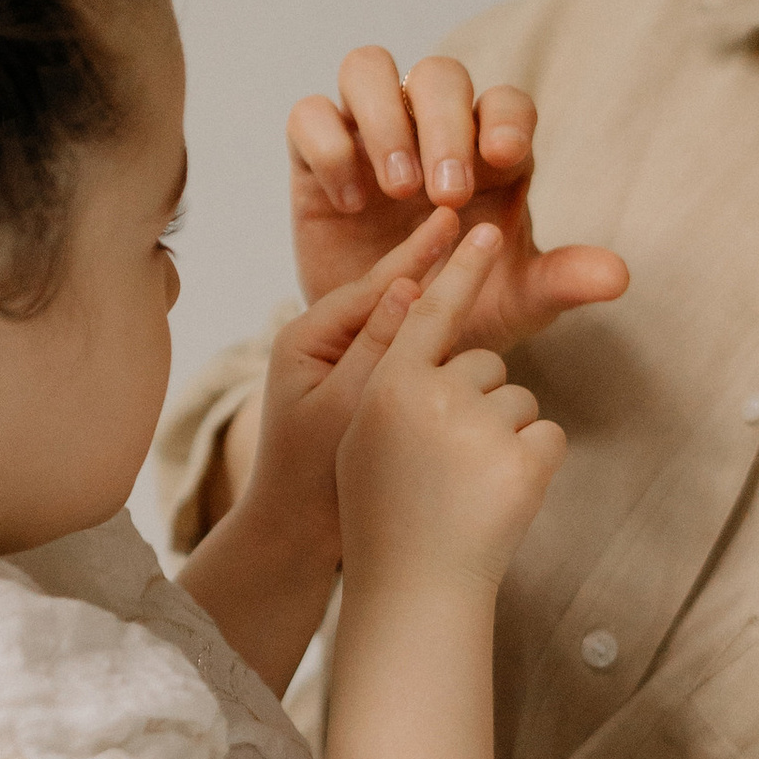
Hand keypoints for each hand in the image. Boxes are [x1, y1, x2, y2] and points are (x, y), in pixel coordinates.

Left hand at [240, 200, 461, 560]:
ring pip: (396, 320)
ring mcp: (339, 366)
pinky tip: (458, 317)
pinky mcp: (359, 391)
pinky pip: (401, 349)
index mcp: (306, 339)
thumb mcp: (344, 406)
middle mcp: (320, 343)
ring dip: (430, 289)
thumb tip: (407, 288)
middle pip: (385, 293)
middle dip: (424, 258)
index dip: (418, 254)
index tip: (455, 220)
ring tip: (465, 250)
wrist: (294, 540)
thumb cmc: (310, 480)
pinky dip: (429, 331)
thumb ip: (375, 349)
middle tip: (464, 217)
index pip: (374, 286)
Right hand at [288, 48, 627, 350]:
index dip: (506, 119)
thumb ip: (559, 282)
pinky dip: (328, 148)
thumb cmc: (458, 309)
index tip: (504, 158)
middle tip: (446, 195)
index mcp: (490, 149)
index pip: (505, 104)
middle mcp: (431, 126)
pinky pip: (310, 117)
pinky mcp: (315, 156)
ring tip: (397, 187)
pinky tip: (348, 205)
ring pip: (367, 70)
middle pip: (439, 76)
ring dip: (384, 119)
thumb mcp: (514, 303)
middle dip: (446, 125)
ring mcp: (369, 134)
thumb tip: (618, 277)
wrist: (382, 345)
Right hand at [335, 218, 564, 590]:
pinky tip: (500, 502)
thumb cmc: (382, 515)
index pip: (429, 310)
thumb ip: (394, 380)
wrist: (412, 594)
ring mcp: (480, 430)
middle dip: (479, 404)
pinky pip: (548, 437)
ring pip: (519, 401)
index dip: (458, 267)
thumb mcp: (365, 440)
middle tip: (449, 465)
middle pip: (485, 364)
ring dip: (506, 439)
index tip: (485, 226)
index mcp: (387, 386)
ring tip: (470, 489)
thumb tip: (421, 312)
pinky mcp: (525, 463)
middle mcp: (432, 397)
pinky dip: (533, 467)